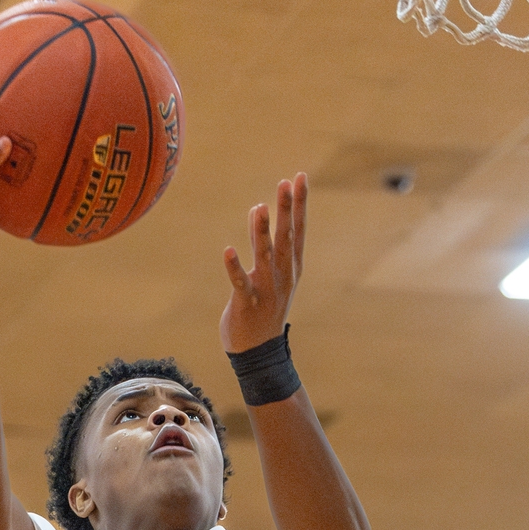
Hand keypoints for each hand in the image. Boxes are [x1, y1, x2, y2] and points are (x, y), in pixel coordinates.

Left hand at [221, 174, 305, 354]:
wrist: (260, 353)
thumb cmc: (266, 310)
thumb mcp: (274, 275)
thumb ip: (266, 243)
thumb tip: (261, 209)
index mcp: (291, 268)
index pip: (298, 230)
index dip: (299, 204)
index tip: (300, 177)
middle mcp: (282, 276)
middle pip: (286, 238)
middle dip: (286, 211)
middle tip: (285, 183)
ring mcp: (266, 291)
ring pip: (265, 257)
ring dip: (262, 233)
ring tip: (259, 208)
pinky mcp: (247, 304)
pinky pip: (240, 283)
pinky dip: (234, 268)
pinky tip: (228, 250)